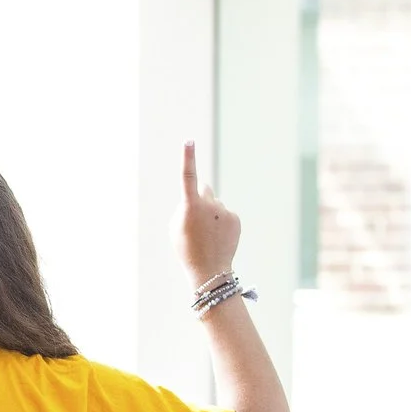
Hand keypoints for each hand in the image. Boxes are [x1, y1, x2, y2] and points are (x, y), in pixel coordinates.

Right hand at [178, 142, 241, 285]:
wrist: (209, 270)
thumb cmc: (186, 248)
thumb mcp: (175, 226)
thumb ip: (184, 206)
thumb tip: (199, 196)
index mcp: (190, 206)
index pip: (188, 176)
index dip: (188, 158)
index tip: (189, 141)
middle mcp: (209, 205)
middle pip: (205, 188)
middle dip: (200, 196)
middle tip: (196, 218)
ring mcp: (224, 211)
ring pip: (215, 203)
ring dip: (211, 213)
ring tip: (207, 234)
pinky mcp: (235, 218)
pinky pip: (226, 213)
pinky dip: (222, 221)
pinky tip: (218, 237)